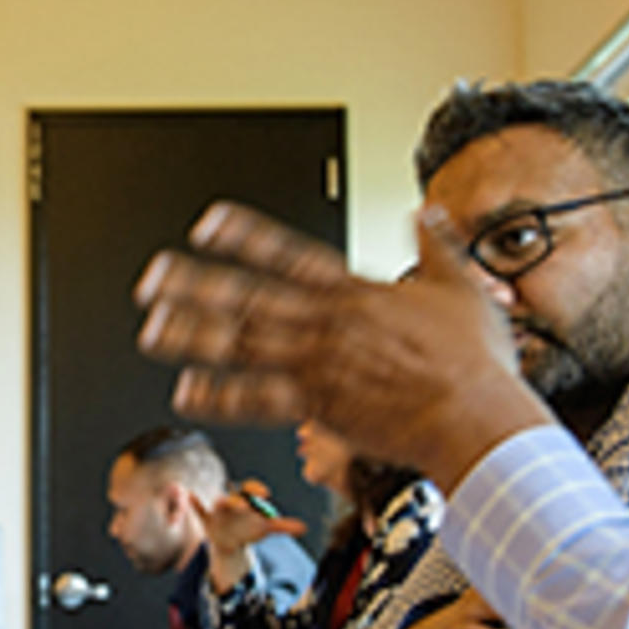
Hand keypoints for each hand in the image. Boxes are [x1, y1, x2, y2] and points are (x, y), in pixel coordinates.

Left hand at [135, 203, 551, 492]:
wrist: (476, 417)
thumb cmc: (474, 361)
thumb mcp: (460, 284)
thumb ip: (436, 242)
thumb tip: (429, 210)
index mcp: (355, 291)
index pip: (287, 253)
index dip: (244, 236)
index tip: (206, 225)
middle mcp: (327, 323)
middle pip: (248, 297)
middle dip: (195, 285)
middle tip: (152, 278)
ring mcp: (319, 364)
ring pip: (242, 345)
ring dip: (193, 337)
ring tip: (152, 330)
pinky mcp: (320, 407)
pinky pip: (258, 400)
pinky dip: (221, 396)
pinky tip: (188, 392)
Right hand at [192, 480, 306, 595]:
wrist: (230, 540)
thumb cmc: (249, 529)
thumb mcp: (265, 528)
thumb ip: (283, 527)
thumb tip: (304, 528)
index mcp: (248, 501)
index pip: (252, 491)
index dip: (258, 491)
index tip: (265, 494)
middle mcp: (233, 502)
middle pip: (236, 497)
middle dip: (240, 500)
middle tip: (246, 505)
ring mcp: (220, 510)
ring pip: (219, 503)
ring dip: (220, 502)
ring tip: (219, 500)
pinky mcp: (208, 520)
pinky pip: (200, 511)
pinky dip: (195, 504)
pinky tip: (190, 496)